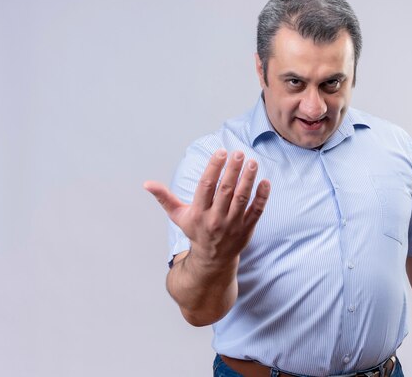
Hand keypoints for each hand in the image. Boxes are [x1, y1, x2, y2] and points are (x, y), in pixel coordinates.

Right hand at [144, 149, 269, 265]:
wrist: (212, 260)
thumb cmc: (195, 231)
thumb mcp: (178, 216)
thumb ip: (165, 198)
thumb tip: (147, 183)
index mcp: (198, 213)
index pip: (206, 186)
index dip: (214, 168)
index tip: (221, 152)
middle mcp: (215, 219)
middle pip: (225, 190)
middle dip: (232, 170)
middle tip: (238, 153)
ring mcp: (233, 224)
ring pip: (242, 198)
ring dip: (248, 179)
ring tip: (252, 162)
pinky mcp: (247, 229)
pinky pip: (256, 211)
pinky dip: (262, 197)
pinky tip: (265, 181)